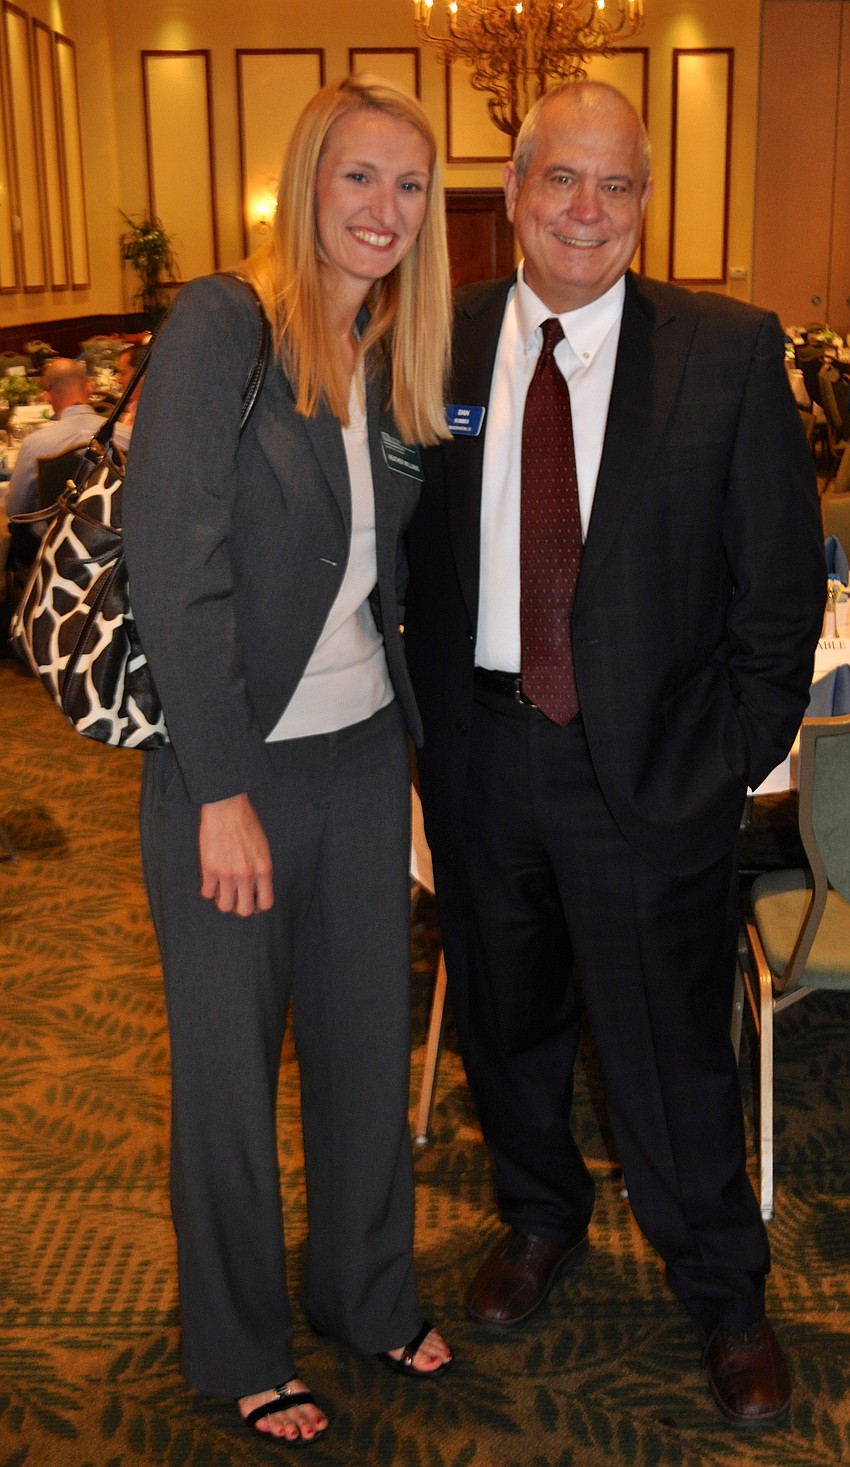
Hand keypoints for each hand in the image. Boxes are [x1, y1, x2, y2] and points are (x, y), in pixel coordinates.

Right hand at [198, 793, 273, 915]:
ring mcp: (227, 873)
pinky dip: (208, 890)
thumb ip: (260, 869)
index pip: (266, 903)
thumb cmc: (246, 823)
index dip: (258, 906)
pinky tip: (210, 881)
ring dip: (222, 901)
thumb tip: (255, 888)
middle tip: (235, 898)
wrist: (227, 807)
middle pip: (245, 910)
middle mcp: (247, 875)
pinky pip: (207, 893)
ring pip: (224, 906)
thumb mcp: (262, 847)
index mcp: (264, 869)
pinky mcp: (209, 869)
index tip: (252, 901)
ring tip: (221, 891)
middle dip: (239, 908)